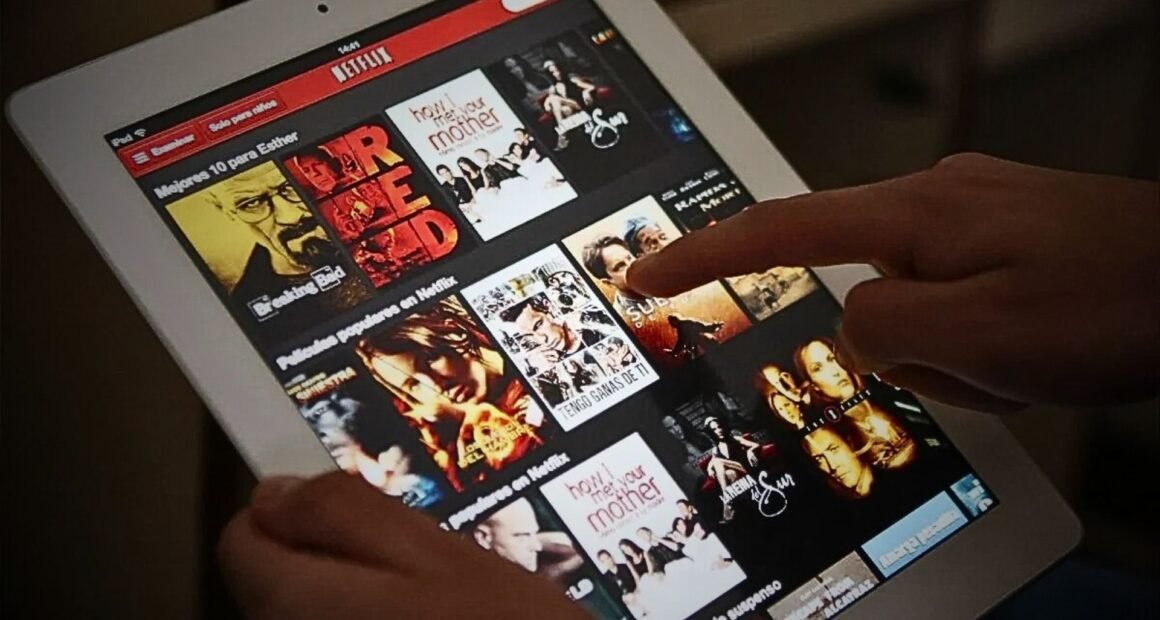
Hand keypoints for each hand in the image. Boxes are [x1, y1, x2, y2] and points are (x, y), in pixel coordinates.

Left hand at [219, 473, 587, 619]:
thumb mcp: (435, 555)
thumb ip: (345, 514)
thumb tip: (274, 490)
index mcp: (296, 604)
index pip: (241, 538)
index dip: (293, 510)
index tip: (353, 509)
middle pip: (273, 579)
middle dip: (331, 554)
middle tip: (414, 557)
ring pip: (310, 609)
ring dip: (356, 593)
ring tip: (432, 600)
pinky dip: (373, 619)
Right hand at [629, 154, 1158, 410]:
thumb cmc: (1121, 301)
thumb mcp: (986, 338)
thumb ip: (886, 328)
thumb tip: (852, 321)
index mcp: (917, 216)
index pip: (778, 231)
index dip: (701, 257)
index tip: (645, 274)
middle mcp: (938, 201)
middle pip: (864, 287)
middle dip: (906, 347)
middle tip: (982, 367)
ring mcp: (975, 215)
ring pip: (915, 306)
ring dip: (955, 353)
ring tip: (1027, 359)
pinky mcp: (1005, 235)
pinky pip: (958, 302)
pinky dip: (982, 341)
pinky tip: (1039, 348)